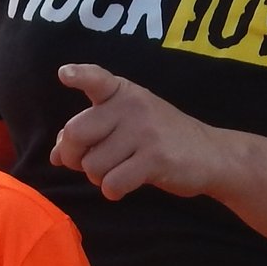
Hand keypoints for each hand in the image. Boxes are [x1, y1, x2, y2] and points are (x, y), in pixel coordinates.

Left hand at [51, 64, 231, 200]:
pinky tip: (126, 185)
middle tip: (87, 164)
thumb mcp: (127, 124)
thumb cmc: (160, 139)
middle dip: (74, 157)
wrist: (210, 154)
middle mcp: (132, 107)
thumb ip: (92, 133)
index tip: (65, 73)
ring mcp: (144, 131)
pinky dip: (113, 191)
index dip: (80, 76)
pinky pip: (112, 183)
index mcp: (123, 93)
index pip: (98, 79)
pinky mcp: (154, 158)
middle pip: (76, 134)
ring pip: (92, 166)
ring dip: (99, 178)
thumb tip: (55, 155)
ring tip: (120, 171)